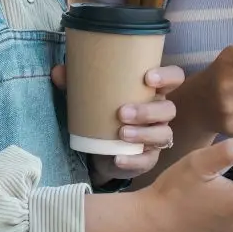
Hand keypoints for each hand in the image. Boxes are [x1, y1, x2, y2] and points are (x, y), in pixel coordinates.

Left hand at [51, 63, 184, 181]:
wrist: (99, 150)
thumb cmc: (101, 113)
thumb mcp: (90, 96)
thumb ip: (76, 82)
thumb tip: (57, 70)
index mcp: (151, 91)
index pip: (174, 78)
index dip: (167, 76)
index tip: (147, 77)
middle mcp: (159, 113)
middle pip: (169, 109)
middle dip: (148, 110)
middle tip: (122, 112)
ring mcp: (156, 137)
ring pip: (163, 134)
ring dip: (143, 133)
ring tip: (121, 133)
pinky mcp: (148, 159)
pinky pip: (148, 161)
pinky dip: (133, 160)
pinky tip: (118, 157)